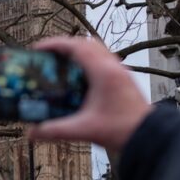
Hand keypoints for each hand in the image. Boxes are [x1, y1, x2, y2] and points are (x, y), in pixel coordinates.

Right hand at [28, 37, 151, 153]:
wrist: (147, 135)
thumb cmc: (122, 130)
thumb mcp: (83, 130)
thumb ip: (56, 130)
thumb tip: (32, 132)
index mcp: (103, 72)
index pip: (76, 46)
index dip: (54, 44)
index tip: (39, 48)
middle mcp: (113, 67)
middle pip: (85, 43)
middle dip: (64, 46)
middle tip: (47, 54)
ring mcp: (120, 71)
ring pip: (96, 50)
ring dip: (77, 51)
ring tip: (60, 62)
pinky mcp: (122, 79)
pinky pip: (102, 60)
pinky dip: (87, 61)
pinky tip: (78, 77)